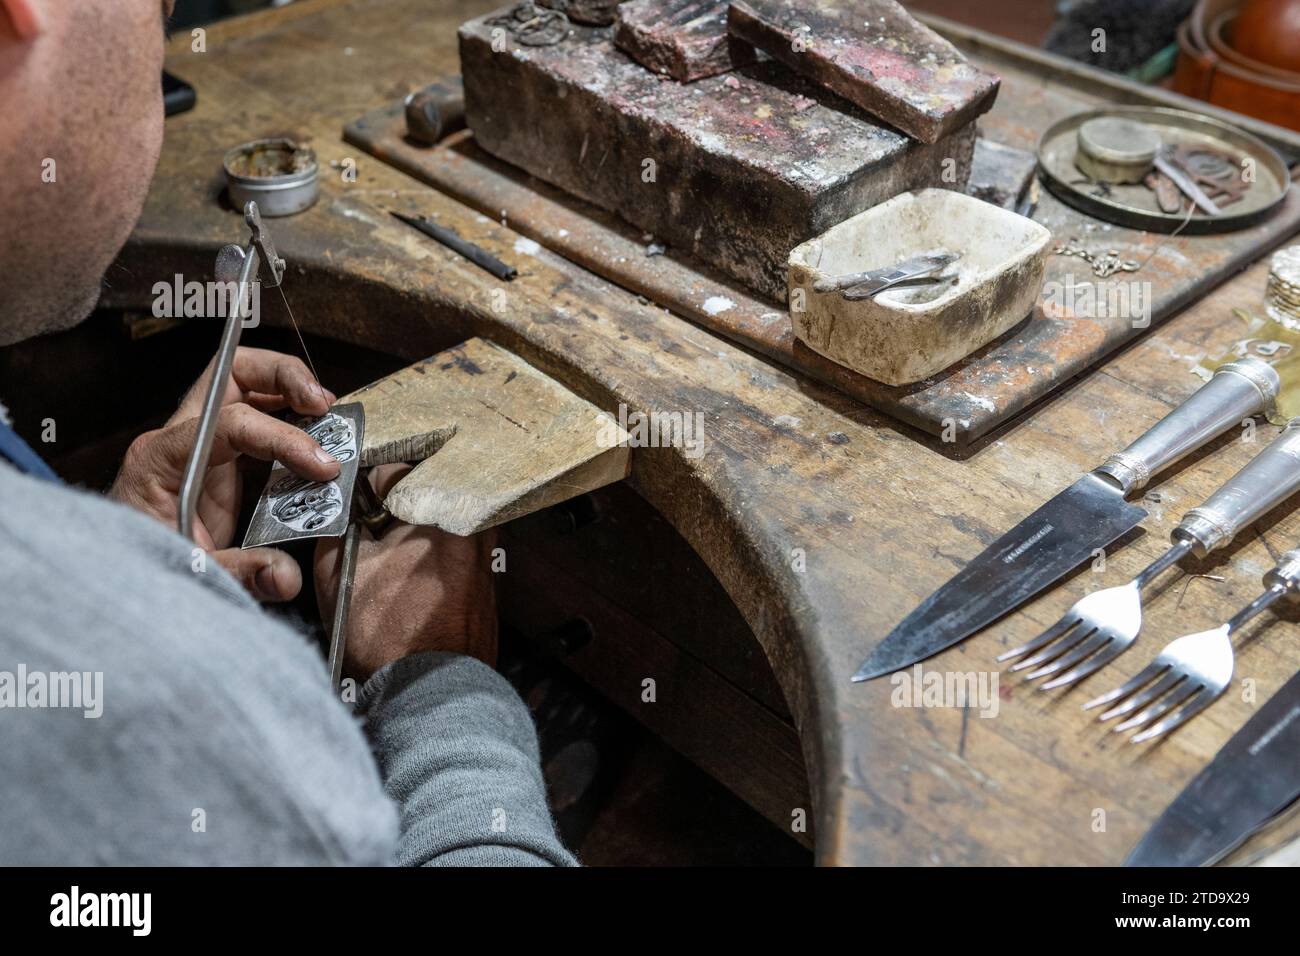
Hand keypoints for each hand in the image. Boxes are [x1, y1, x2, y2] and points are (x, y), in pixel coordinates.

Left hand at [110, 347, 339, 601]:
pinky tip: (314, 438)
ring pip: (245, 384)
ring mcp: (199, 443)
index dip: (282, 438)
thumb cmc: (140, 565)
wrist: (116, 576)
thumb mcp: (188, 573)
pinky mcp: (218, 458)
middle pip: (231, 374)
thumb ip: (239, 572)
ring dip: (290, 390)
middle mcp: (179, 439)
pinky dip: (289, 418)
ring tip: (328, 413)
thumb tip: (287, 576)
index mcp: (162, 460)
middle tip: (323, 403)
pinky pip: (256, 417)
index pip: (229, 423)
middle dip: (283, 376)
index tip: (322, 465)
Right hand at [315, 464, 498, 681]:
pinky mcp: (489, 583)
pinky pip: (455, 554)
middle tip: (368, 532)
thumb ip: (333, 522)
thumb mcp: (338, 571)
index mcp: (440, 510)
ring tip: (387, 562)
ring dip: (413, 533)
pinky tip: (409, 586)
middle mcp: (474, 525)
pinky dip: (431, 560)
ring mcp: (487, 555)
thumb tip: (334, 503)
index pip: (394, 471)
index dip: (363, 488)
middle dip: (392, 509)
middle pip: (422, 494)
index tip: (350, 505)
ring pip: (439, 523)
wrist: (430, 694)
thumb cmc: (387, 634)